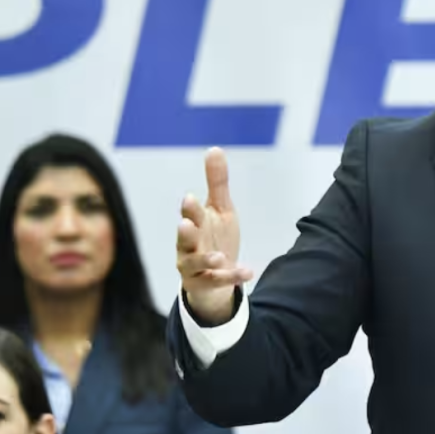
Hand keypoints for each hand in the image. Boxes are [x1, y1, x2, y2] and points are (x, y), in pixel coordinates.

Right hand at [176, 148, 253, 323]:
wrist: (216, 276)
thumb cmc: (215, 238)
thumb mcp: (220, 210)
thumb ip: (216, 183)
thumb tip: (214, 149)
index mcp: (194, 224)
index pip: (190, 214)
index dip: (190, 208)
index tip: (190, 198)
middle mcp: (188, 245)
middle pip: (185, 238)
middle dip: (186, 232)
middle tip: (186, 225)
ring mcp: (193, 267)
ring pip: (194, 263)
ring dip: (205, 259)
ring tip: (219, 257)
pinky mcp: (202, 284)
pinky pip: (216, 282)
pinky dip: (232, 277)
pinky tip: (249, 272)